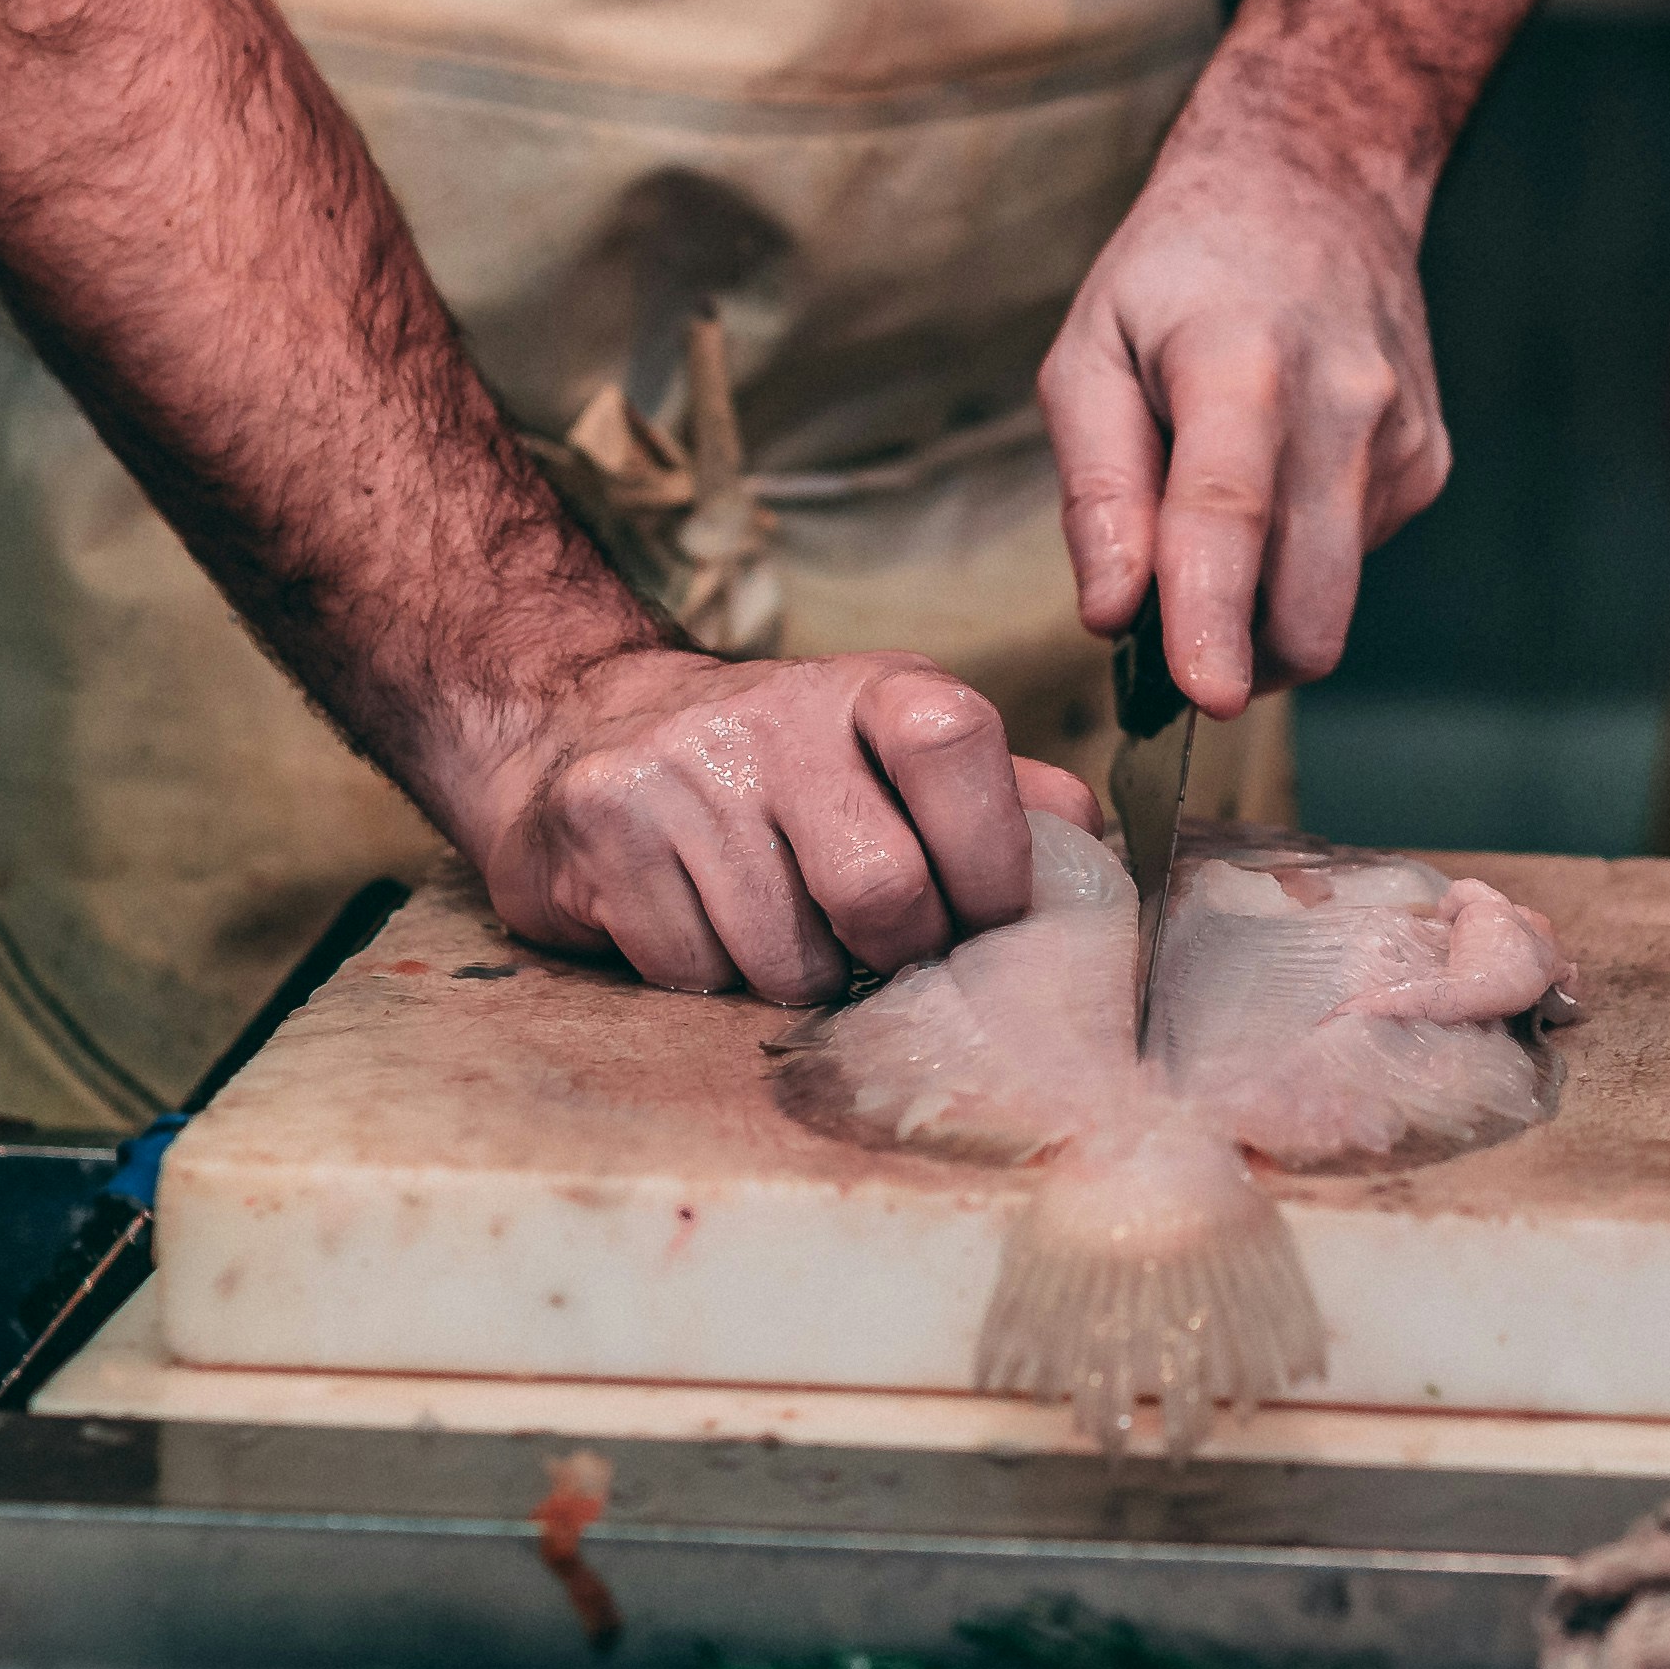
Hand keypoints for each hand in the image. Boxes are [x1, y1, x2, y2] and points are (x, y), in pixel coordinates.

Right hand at [447, 644, 1092, 1003]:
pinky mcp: (602, 827)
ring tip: (779, 932)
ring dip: (797, 979)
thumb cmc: (779, 772)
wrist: (580, 732)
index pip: (955, 743)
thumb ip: (995, 797)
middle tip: (879, 954)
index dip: (989, 857)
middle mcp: (774, 713)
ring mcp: (680, 768)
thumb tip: (1089, 845)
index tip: (984, 914)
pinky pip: (691, 971)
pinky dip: (708, 979)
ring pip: (784, 958)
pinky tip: (697, 925)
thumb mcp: (891, 757)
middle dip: (894, 956)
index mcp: (873, 688)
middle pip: (879, 890)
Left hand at [1041, 81, 1452, 722]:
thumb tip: (1112, 614)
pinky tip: (1277, 474)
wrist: (1316, 184)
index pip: (1230, 511)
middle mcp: (1345, 403)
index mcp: (1242, 363)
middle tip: (1162, 631)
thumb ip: (1097, 487)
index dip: (1214, 616)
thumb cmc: (1178, 275)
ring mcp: (1402, 439)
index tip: (1207, 699)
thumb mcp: (1090, 349)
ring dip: (1259, 601)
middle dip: (1235, 656)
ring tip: (1216, 505)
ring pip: (1328, 599)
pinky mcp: (1427, 466)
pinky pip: (1350, 565)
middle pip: (1309, 599)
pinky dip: (1298, 557)